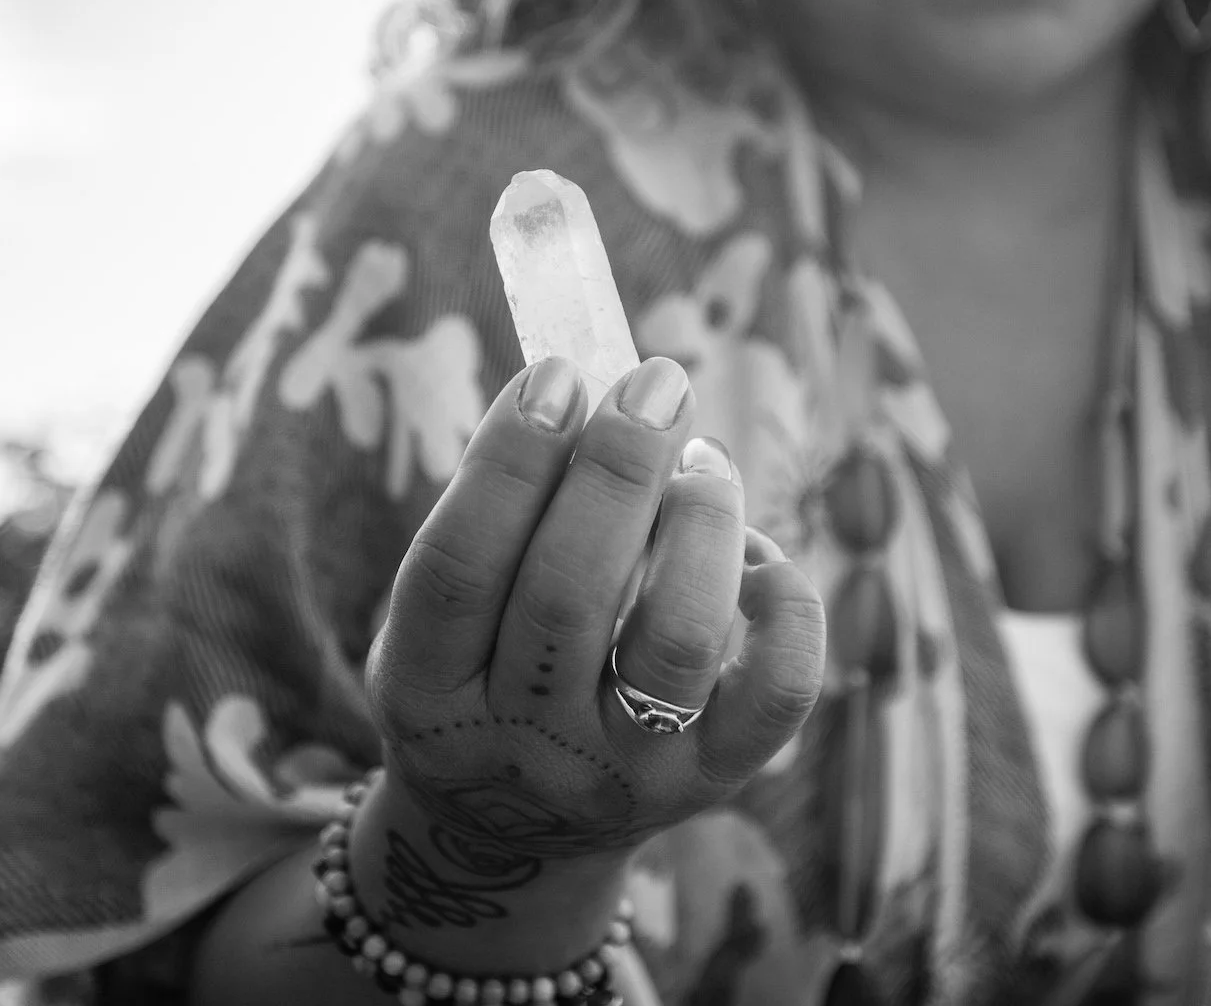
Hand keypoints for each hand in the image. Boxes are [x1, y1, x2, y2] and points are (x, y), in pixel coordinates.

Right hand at [360, 355, 824, 949]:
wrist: (515, 836)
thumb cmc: (480, 672)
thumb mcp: (444, 618)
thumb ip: (500, 519)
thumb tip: (594, 386)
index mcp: (425, 695)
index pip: (457, 571)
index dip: (506, 464)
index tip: (555, 374)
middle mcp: (521, 746)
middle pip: (568, 597)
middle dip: (617, 471)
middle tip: (655, 384)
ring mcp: (623, 773)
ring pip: (678, 642)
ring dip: (701, 525)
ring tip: (704, 462)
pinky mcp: (712, 783)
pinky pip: (777, 693)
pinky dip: (785, 603)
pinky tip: (755, 552)